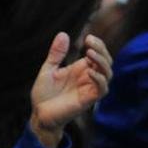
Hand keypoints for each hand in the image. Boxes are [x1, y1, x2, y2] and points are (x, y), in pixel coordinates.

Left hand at [29, 33, 110, 147]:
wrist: (39, 113)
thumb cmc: (44, 94)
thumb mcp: (48, 69)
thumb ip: (56, 53)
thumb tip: (63, 34)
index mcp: (80, 69)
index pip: (98, 55)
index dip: (98, 45)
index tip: (88, 37)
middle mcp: (88, 78)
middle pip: (106, 62)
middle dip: (102, 51)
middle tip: (90, 43)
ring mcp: (89, 89)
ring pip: (108, 75)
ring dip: (102, 63)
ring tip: (89, 54)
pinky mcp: (88, 100)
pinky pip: (101, 89)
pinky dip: (99, 79)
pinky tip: (89, 71)